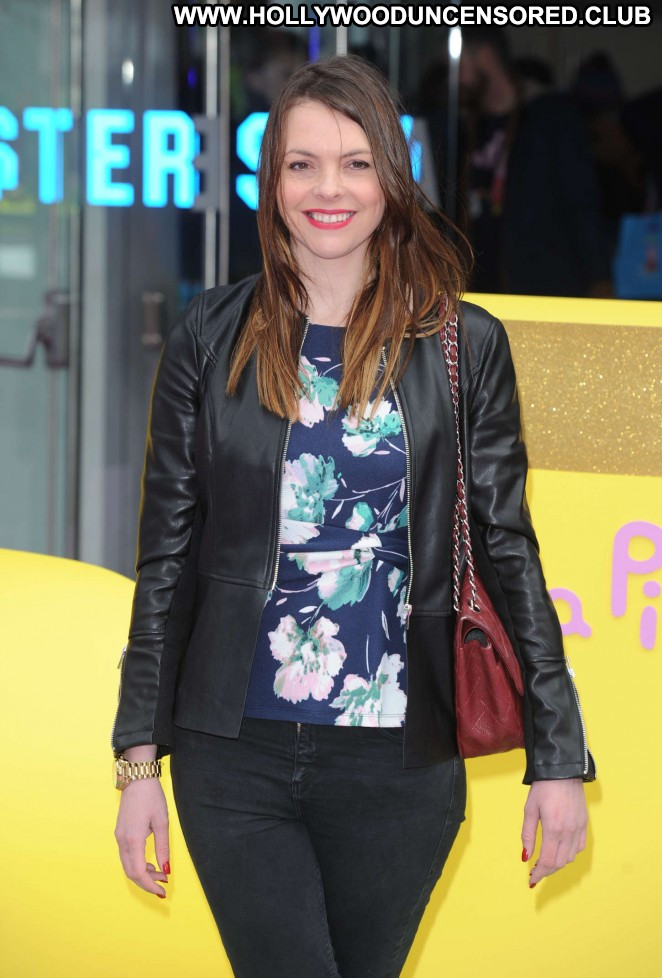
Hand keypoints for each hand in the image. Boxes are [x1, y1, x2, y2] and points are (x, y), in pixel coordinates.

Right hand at [114, 777, 170, 897]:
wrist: (138, 778)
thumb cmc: (152, 797)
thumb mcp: (162, 822)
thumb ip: (163, 848)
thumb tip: (166, 870)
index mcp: (133, 840)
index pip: (139, 872)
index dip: (150, 885)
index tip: (162, 892)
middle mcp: (122, 841)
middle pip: (131, 872)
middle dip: (147, 882)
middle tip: (163, 885)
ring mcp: (119, 837)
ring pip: (128, 865)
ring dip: (143, 873)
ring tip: (160, 873)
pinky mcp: (120, 833)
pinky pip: (127, 856)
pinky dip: (138, 864)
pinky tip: (150, 863)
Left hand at [521, 778, 587, 886]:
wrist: (563, 771)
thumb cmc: (543, 788)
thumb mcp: (530, 809)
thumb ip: (527, 835)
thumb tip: (525, 856)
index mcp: (553, 829)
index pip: (547, 861)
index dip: (538, 873)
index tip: (531, 879)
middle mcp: (568, 832)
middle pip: (559, 863)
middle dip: (547, 871)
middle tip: (535, 872)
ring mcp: (579, 828)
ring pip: (570, 857)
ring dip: (558, 863)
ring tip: (545, 861)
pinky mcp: (584, 824)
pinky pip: (579, 847)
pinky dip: (569, 854)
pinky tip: (560, 850)